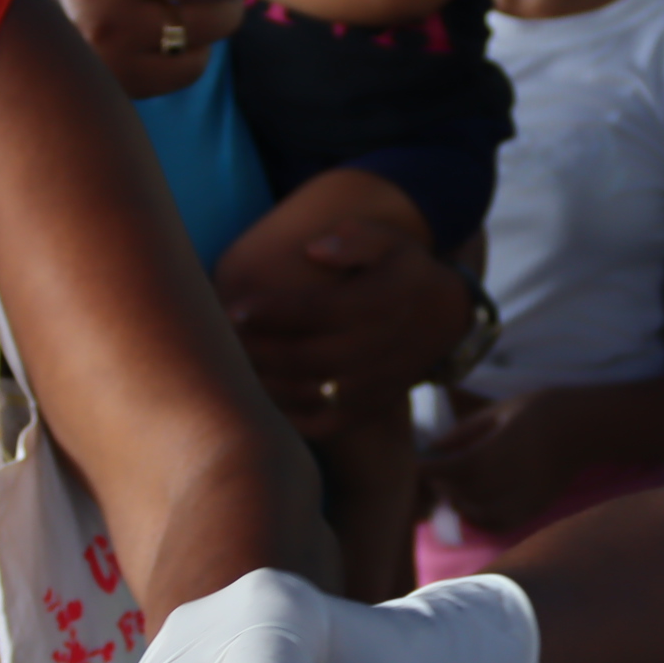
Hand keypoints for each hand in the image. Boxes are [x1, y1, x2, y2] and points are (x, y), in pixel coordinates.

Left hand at [227, 220, 472, 435]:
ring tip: (228, 366)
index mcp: (377, 305)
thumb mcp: (390, 242)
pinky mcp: (365, 410)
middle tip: (218, 340)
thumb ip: (354, 239)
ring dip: (263, 382)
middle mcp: (375, 350)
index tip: (233, 308)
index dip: (271, 312)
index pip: (315, 311)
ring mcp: (371, 386)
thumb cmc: (402, 272)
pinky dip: (285, 416)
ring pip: (307, 393)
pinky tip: (257, 396)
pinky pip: (320, 423)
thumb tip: (312, 249)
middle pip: (304, 357)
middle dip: (256, 350)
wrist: (445, 320)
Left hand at [421, 391, 587, 534]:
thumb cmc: (538, 410)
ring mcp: (529, 495)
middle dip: (443, 486)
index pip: (460, 466)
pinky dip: (481, 520)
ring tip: (449, 492)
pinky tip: (471, 507)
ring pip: (483, 512)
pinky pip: (502, 523)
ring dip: (459, 505)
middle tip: (430, 478)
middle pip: (468, 491)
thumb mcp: (499, 411)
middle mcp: (517, 475)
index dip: (434, 470)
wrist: (583, 427)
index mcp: (505, 446)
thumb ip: (464, 431)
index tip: (417, 465)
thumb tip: (433, 447)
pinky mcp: (537, 507)